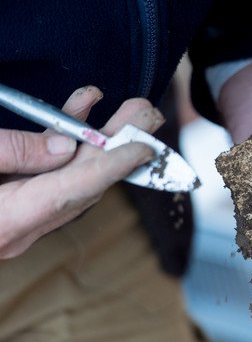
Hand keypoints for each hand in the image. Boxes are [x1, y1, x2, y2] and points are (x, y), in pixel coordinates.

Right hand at [0, 86, 161, 257]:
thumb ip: (12, 152)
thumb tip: (65, 146)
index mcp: (4, 221)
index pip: (74, 191)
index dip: (113, 165)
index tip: (145, 145)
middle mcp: (17, 230)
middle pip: (81, 186)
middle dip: (117, 147)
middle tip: (147, 116)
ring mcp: (15, 225)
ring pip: (70, 182)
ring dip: (97, 145)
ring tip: (126, 111)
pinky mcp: (10, 213)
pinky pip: (50, 183)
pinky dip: (67, 152)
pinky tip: (78, 118)